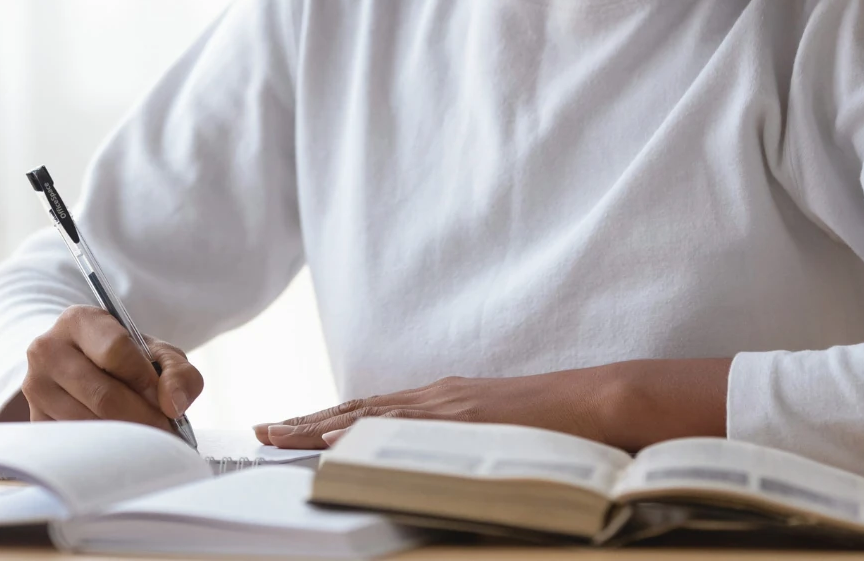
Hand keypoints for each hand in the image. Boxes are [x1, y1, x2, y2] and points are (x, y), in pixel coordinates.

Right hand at [17, 305, 202, 433]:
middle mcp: (47, 349)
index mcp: (78, 320)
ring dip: (126, 441)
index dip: (147, 381)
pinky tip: (120, 448)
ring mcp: (36, 386)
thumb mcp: (156, 354)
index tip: (167, 403)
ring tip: (147, 442)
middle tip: (166, 436)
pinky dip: (105, 452)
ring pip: (90, 425)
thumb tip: (174, 405)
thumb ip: (178, 372)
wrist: (82, 365)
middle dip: (144, 421)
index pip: (116, 351)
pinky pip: (75, 445)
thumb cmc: (124, 360)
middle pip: (104, 395)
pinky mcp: (35, 419)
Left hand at [257, 358, 727, 450]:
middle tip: (260, 432)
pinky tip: (329, 440)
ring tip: (274, 436)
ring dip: (316, 425)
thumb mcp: (500, 433)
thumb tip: (444, 466)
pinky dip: (359, 432)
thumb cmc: (561, 425)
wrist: (603, 401)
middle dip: (304, 421)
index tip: (287, 428)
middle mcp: (437, 397)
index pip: (371, 411)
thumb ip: (466, 442)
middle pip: (356, 409)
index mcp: (443, 402)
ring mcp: (447, 405)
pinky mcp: (460, 416)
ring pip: (366, 415)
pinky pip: (400, 426)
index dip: (326, 419)